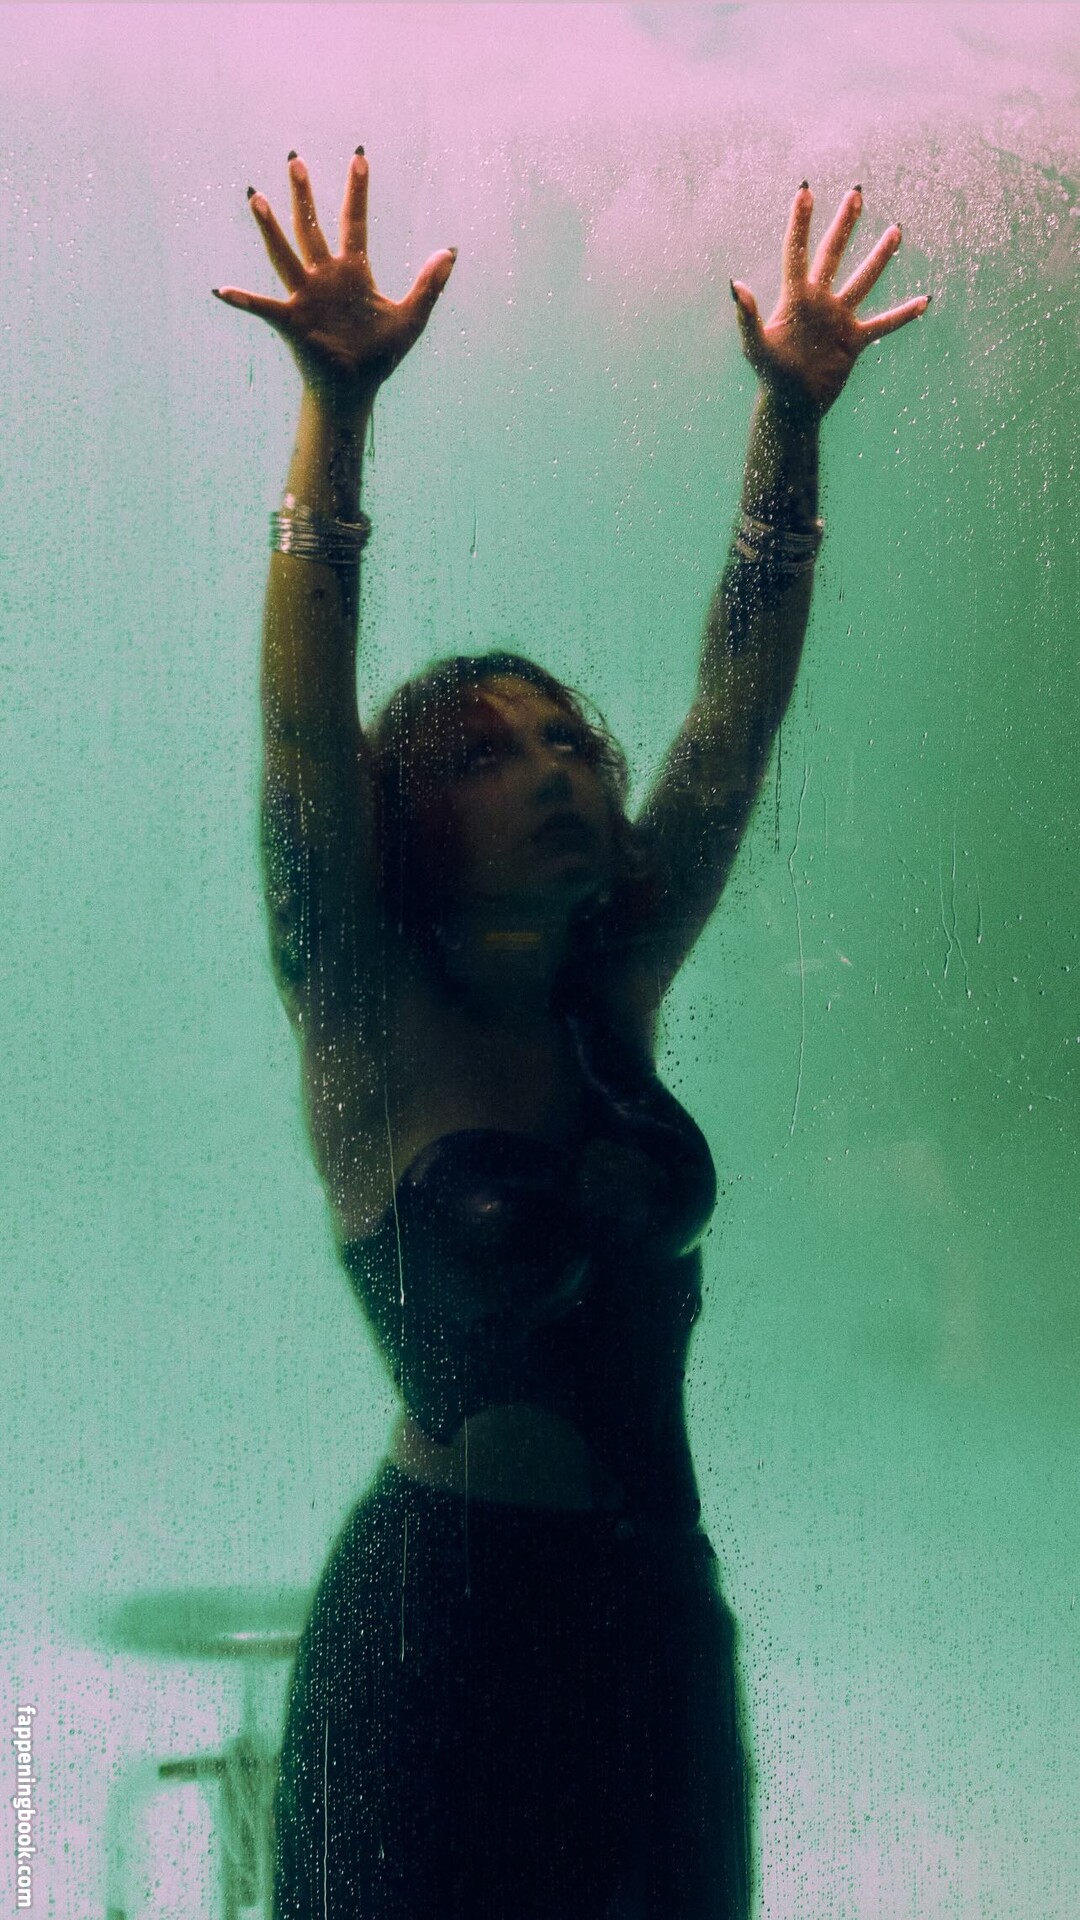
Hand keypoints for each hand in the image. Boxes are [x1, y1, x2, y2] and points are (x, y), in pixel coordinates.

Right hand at [213, 150, 455, 410]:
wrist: (356, 389)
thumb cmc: (379, 356)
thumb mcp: (411, 317)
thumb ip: (430, 284)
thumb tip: (451, 252)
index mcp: (353, 273)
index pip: (355, 222)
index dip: (358, 192)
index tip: (359, 159)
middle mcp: (325, 278)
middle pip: (312, 227)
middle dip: (304, 195)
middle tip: (296, 159)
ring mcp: (306, 297)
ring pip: (285, 254)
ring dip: (270, 228)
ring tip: (255, 197)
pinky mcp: (292, 322)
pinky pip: (263, 309)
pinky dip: (243, 300)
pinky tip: (221, 290)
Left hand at [731, 184, 928, 419]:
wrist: (792, 407)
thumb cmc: (770, 377)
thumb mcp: (755, 346)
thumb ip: (747, 315)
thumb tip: (735, 284)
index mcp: (795, 298)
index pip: (796, 252)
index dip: (800, 222)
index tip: (805, 191)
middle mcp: (819, 301)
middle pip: (833, 254)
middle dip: (844, 225)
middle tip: (856, 194)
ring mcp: (839, 319)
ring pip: (863, 281)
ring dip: (879, 258)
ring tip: (896, 231)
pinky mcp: (854, 341)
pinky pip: (883, 325)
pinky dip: (903, 315)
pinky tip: (924, 301)